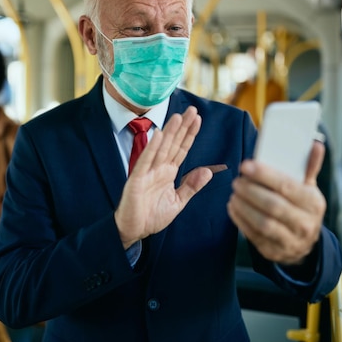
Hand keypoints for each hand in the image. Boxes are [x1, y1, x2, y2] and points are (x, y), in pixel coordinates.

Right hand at [114, 106, 212, 247]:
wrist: (134, 230)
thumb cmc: (151, 217)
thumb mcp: (177, 202)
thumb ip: (191, 186)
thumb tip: (207, 171)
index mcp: (168, 173)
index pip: (181, 150)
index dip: (189, 135)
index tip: (198, 120)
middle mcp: (158, 169)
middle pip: (173, 144)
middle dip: (182, 127)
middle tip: (192, 110)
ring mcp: (147, 172)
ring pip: (161, 148)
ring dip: (170, 132)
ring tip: (179, 117)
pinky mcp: (137, 179)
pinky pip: (146, 161)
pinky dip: (153, 148)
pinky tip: (160, 135)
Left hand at [227, 141, 325, 264]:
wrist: (304, 243)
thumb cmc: (301, 207)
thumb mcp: (308, 188)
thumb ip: (308, 167)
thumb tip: (314, 144)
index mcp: (313, 203)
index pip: (288, 187)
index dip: (265, 175)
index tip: (246, 165)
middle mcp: (305, 224)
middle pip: (274, 206)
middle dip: (251, 191)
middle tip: (237, 181)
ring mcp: (290, 241)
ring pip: (263, 223)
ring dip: (244, 207)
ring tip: (234, 194)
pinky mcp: (274, 251)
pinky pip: (254, 236)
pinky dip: (240, 220)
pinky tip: (233, 207)